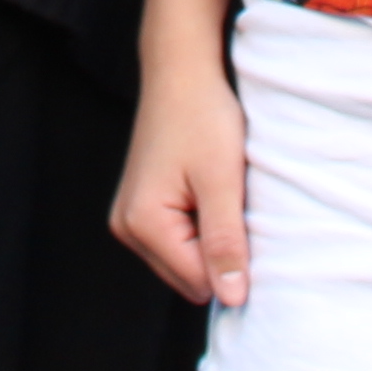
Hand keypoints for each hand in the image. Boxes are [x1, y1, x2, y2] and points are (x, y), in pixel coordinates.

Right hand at [108, 48, 251, 308]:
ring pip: (186, 260)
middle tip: (231, 202)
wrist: (181, 71)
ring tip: (218, 192)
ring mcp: (130, 219)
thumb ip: (226, 243)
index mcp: (142, 224)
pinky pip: (179, 240)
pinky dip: (200, 224)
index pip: (200, 282)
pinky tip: (207, 190)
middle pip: (190, 276)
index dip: (233, 260)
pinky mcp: (140, 208)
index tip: (244, 218)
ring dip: (211, 236)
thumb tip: (233, 299)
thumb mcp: (223, 181)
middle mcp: (127, 228)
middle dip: (219, 249)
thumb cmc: (203, 117)